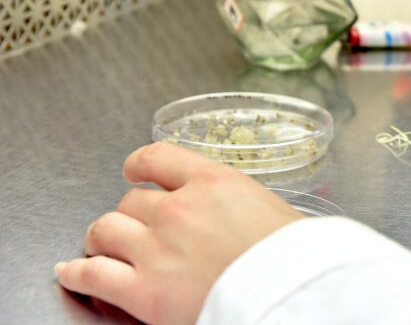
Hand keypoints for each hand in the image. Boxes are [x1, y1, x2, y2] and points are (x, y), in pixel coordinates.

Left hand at [55, 142, 303, 323]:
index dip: (139, 165)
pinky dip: (77, 273)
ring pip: (105, 230)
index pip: (158, 158)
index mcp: (214, 183)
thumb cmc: (297, 259)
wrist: (291, 293)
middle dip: (130, 214)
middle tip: (134, 226)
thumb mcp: (278, 213)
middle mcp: (177, 210)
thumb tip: (253, 221)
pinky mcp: (144, 292)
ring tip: (98, 246)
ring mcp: (156, 250)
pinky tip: (72, 272)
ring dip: (100, 238)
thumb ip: (247, 208)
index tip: (135, 171)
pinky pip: (93, 275)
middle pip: (131, 200)